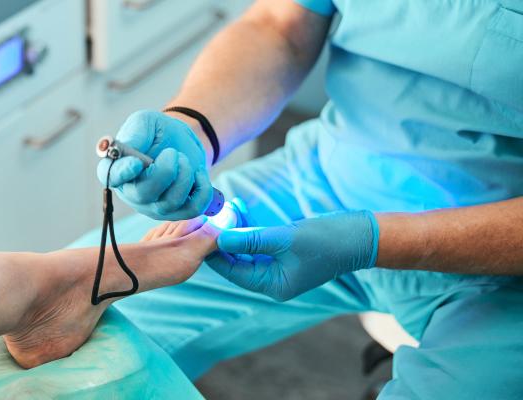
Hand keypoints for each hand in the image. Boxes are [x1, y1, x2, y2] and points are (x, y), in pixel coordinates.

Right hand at [97, 110, 212, 220]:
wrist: (182, 142)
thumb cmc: (158, 133)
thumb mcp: (146, 122)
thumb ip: (135, 132)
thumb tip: (129, 147)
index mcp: (117, 167)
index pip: (110, 176)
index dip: (122, 172)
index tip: (137, 162)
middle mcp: (131, 192)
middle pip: (143, 194)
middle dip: (165, 171)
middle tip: (173, 153)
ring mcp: (153, 206)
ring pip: (169, 202)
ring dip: (184, 176)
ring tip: (184, 159)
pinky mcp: (176, 212)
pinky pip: (192, 209)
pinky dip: (202, 189)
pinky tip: (197, 175)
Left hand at [206, 211, 378, 300]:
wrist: (360, 235)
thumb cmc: (326, 240)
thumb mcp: (285, 238)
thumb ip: (251, 239)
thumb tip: (219, 237)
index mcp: (273, 285)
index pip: (233, 271)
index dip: (216, 251)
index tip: (203, 230)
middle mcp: (273, 280)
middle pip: (237, 261)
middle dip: (225, 238)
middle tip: (213, 215)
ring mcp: (279, 267)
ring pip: (247, 250)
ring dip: (237, 229)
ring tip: (227, 207)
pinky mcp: (284, 252)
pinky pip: (259, 242)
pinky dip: (250, 228)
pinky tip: (240, 210)